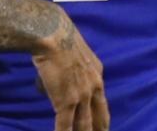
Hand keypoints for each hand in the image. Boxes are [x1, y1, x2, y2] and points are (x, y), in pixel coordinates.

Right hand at [32, 9, 108, 130]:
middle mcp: (94, 87)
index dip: (101, 118)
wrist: (54, 35)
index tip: (102, 128)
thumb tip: (65, 78)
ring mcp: (81, 96)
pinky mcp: (66, 101)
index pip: (102, 103)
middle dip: (98, 130)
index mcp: (98, 74)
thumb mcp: (78, 54)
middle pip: (98, 117)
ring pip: (84, 125)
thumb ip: (77, 69)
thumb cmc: (61, 38)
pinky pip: (65, 125)